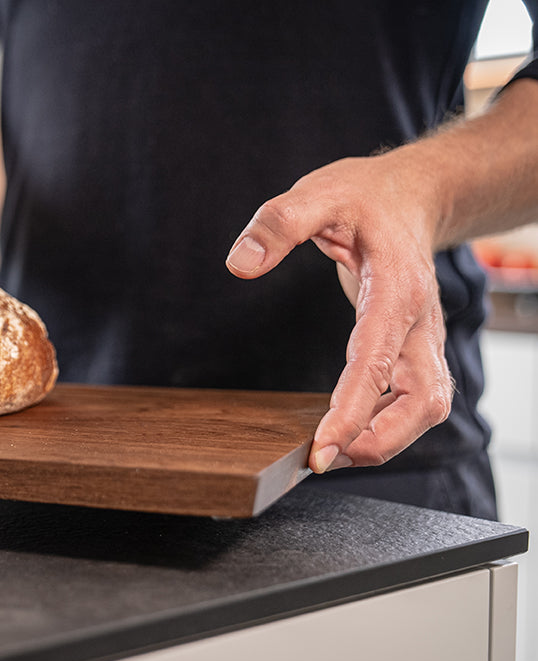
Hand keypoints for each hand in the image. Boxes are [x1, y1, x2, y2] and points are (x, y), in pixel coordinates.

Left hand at [226, 153, 452, 473]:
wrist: (408, 196)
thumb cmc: (363, 198)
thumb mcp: (316, 194)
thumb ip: (277, 225)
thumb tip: (240, 263)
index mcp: (396, 289)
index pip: (377, 361)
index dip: (353, 410)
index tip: (323, 448)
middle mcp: (418, 322)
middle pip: (424, 402)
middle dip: (382, 441)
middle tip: (324, 459)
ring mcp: (422, 338)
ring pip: (427, 407)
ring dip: (387, 439)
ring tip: (331, 452)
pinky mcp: (413, 347)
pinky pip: (414, 398)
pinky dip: (387, 423)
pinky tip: (348, 429)